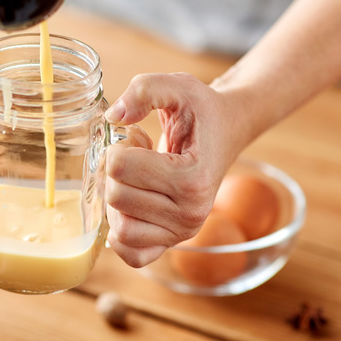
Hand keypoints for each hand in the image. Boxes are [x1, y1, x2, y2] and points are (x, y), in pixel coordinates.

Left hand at [103, 72, 243, 266]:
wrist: (227, 130)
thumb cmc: (200, 111)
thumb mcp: (177, 86)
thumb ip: (144, 89)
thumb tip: (113, 117)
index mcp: (192, 177)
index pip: (119, 166)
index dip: (117, 145)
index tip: (137, 138)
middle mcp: (192, 212)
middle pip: (115, 196)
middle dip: (115, 170)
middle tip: (138, 157)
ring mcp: (183, 232)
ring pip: (117, 227)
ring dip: (117, 199)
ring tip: (138, 179)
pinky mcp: (172, 243)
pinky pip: (131, 255)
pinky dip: (121, 234)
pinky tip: (130, 208)